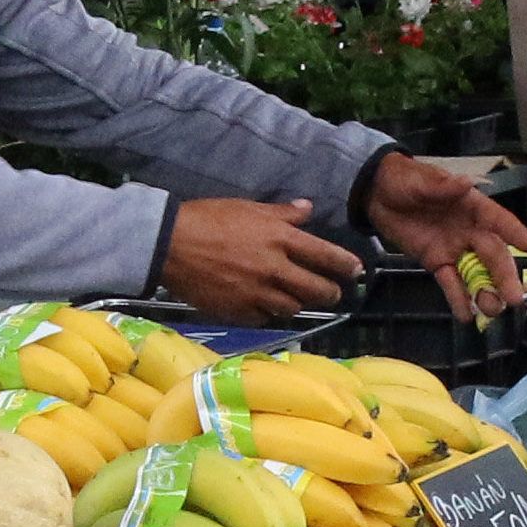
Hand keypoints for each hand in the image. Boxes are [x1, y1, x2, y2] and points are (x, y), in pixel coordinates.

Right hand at [159, 197, 362, 321]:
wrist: (169, 244)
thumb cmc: (207, 218)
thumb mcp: (247, 208)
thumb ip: (282, 213)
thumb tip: (308, 208)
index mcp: (279, 238)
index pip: (325, 255)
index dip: (346, 265)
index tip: (357, 271)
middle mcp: (274, 268)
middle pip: (316, 289)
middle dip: (330, 293)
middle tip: (333, 293)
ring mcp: (257, 293)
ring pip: (292, 307)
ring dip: (298, 303)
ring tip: (296, 298)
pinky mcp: (239, 311)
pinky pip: (264, 318)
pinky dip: (268, 313)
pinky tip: (265, 306)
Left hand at [357, 157, 526, 321]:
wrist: (376, 193)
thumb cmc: (404, 179)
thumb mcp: (420, 180)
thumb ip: (442, 186)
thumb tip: (466, 183)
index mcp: (471, 205)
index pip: (497, 220)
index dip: (515, 233)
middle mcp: (469, 229)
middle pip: (491, 254)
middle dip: (504, 276)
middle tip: (514, 298)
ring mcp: (454, 248)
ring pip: (476, 273)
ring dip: (485, 292)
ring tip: (492, 311)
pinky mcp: (436, 262)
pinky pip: (450, 282)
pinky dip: (458, 298)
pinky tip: (466, 316)